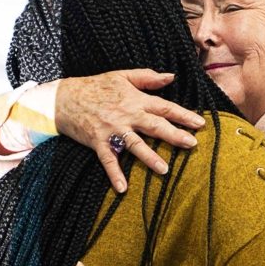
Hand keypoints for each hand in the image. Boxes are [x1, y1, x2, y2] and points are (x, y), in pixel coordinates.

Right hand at [54, 70, 205, 192]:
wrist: (64, 98)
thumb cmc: (95, 86)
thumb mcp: (122, 76)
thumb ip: (148, 77)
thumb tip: (171, 76)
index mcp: (135, 100)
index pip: (164, 107)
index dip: (183, 115)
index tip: (200, 124)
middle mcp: (127, 115)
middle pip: (155, 126)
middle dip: (174, 135)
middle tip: (191, 144)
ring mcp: (112, 130)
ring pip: (134, 144)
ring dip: (149, 158)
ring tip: (164, 170)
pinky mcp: (98, 142)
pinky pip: (108, 160)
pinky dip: (114, 174)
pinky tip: (122, 189)